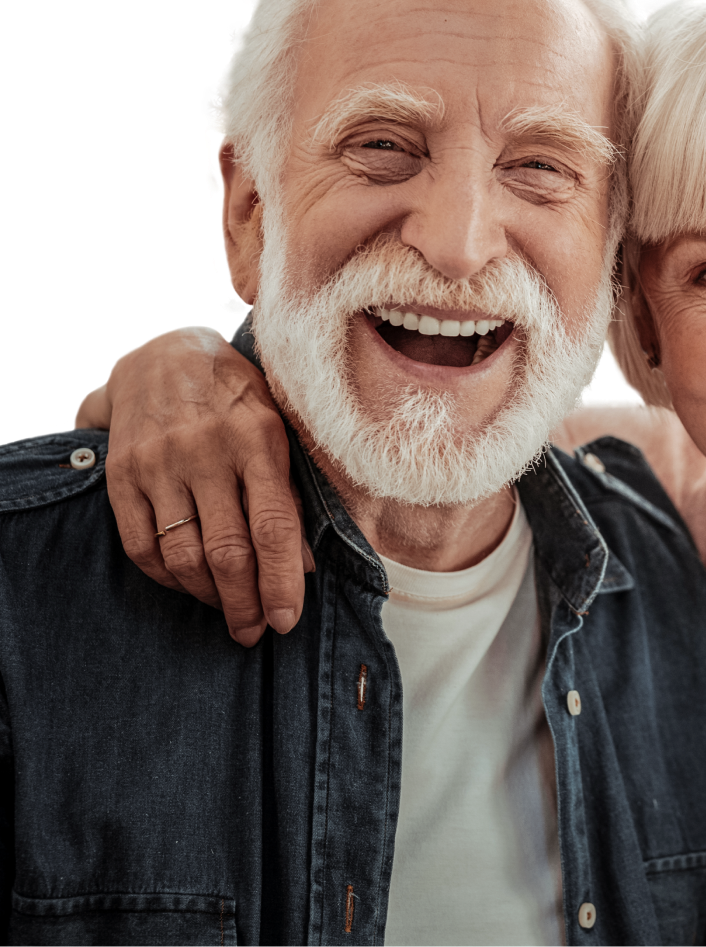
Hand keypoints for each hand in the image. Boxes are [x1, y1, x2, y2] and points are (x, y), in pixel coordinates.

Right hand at [78, 326, 312, 645]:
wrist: (166, 353)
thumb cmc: (238, 398)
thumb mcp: (279, 430)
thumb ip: (290, 493)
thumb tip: (303, 564)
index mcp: (258, 440)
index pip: (274, 527)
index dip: (281, 581)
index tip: (287, 620)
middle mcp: (206, 452)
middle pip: (227, 550)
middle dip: (244, 603)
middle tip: (255, 631)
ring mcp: (159, 463)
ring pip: (183, 554)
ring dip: (208, 596)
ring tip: (228, 611)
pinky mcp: (123, 474)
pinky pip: (142, 544)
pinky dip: (167, 577)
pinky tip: (188, 585)